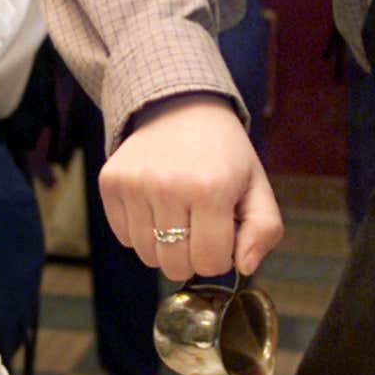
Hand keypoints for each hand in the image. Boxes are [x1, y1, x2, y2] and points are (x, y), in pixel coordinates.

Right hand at [97, 95, 282, 280]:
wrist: (180, 106)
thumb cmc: (223, 153)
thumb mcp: (257, 185)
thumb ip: (264, 230)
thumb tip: (243, 267)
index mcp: (211, 189)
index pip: (210, 263)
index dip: (219, 257)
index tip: (221, 234)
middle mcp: (168, 187)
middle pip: (175, 266)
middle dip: (192, 256)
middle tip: (199, 227)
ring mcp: (134, 185)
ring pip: (147, 256)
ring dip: (164, 247)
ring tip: (177, 216)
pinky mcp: (110, 182)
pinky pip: (123, 238)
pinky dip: (140, 232)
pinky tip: (154, 206)